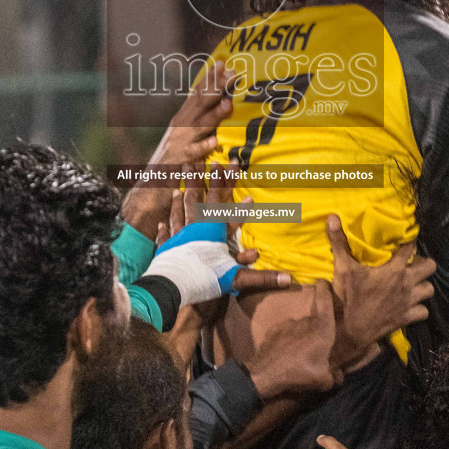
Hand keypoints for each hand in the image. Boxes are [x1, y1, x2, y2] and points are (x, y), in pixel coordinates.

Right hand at [121, 64, 237, 238]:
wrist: (151, 184)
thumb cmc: (174, 159)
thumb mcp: (186, 134)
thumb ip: (201, 120)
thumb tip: (223, 103)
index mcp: (183, 118)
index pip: (198, 93)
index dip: (210, 77)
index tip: (224, 63)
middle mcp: (180, 126)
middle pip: (200, 103)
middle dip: (217, 88)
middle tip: (233, 74)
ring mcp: (179, 142)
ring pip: (199, 125)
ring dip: (213, 114)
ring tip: (228, 104)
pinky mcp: (180, 160)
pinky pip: (193, 153)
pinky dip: (203, 147)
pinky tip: (214, 142)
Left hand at [154, 164, 289, 294]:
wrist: (174, 287)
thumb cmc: (207, 277)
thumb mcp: (238, 277)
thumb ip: (262, 277)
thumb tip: (288, 279)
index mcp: (213, 228)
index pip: (222, 199)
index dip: (227, 180)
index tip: (230, 162)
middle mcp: (194, 227)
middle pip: (197, 198)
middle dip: (199, 180)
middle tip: (197, 162)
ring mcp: (177, 236)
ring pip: (178, 211)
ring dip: (179, 198)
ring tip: (178, 187)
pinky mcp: (166, 249)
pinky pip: (164, 234)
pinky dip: (163, 228)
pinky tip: (160, 223)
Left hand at [240, 282, 338, 399]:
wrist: (265, 373)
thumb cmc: (300, 373)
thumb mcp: (323, 380)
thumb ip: (334, 376)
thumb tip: (339, 376)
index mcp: (322, 328)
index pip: (325, 301)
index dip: (326, 289)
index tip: (324, 281)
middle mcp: (306, 321)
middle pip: (315, 320)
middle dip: (317, 330)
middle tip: (318, 346)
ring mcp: (288, 324)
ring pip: (300, 327)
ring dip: (302, 336)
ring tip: (300, 354)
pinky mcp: (275, 329)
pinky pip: (286, 332)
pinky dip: (288, 340)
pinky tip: (286, 353)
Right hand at [326, 216, 434, 369]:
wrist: (351, 329)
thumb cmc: (348, 297)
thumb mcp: (342, 268)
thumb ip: (339, 242)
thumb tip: (332, 217)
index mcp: (394, 270)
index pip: (410, 248)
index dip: (410, 241)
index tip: (407, 238)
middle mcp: (406, 284)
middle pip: (430, 267)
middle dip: (424, 263)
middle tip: (411, 264)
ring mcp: (409, 302)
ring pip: (429, 290)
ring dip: (423, 286)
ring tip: (413, 283)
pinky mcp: (407, 318)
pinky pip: (423, 312)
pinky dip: (419, 308)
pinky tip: (410, 305)